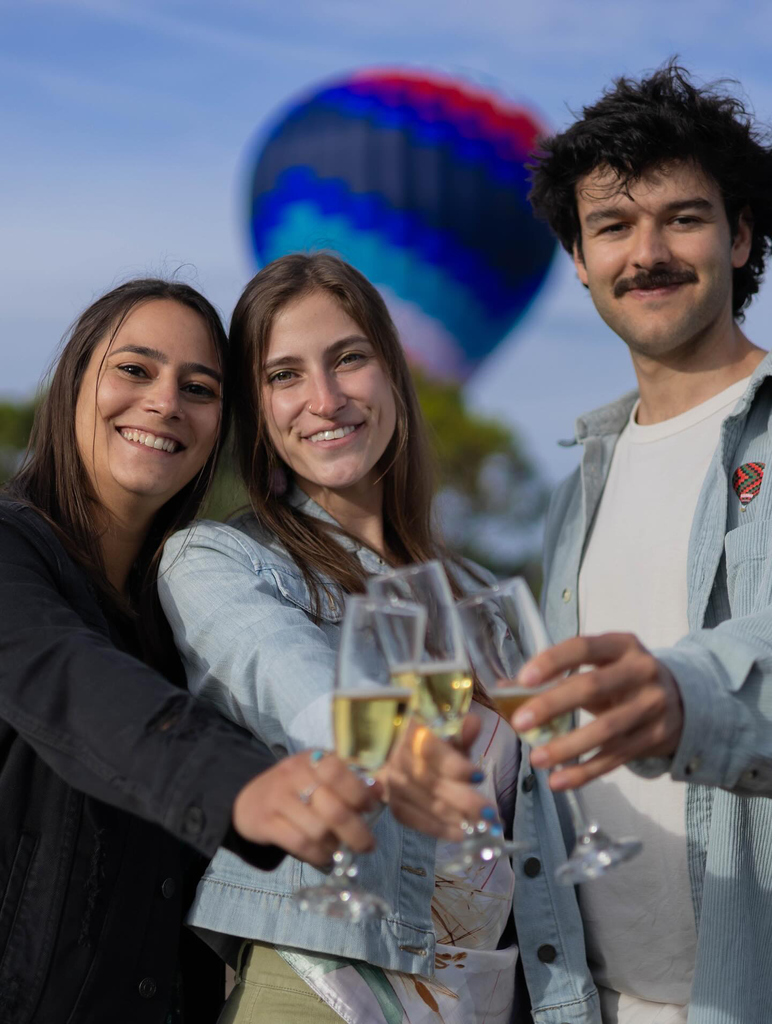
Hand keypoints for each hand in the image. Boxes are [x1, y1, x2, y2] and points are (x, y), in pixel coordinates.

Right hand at [232, 750, 380, 865]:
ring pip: (317, 830)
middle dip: (356, 832)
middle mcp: (293, 774)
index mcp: (311, 759)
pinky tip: (324, 856)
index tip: (372, 808)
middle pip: (333, 809)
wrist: (249, 801)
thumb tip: (379, 790)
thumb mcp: (318, 776)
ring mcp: (277, 798)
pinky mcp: (266, 823)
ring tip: (341, 850)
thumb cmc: (295, 788)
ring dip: (335, 846)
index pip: (338, 771)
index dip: (360, 793)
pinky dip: (317, 855)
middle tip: (368, 845)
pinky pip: (299, 844)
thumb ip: (348, 781)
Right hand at [379, 715, 493, 839]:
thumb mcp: (449, 732)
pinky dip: (440, 829)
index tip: (480, 776)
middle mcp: (396, 758)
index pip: (430, 750)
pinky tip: (462, 834)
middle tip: (491, 813)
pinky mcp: (394, 804)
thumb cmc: (435, 742)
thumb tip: (473, 724)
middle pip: (431, 782)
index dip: (454, 766)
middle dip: (464, 800)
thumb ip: (461, 731)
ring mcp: (393, 784)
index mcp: (410, 732)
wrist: (406, 754)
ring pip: (427, 804)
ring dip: (457, 818)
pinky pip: (416, 821)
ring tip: (484, 827)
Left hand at [512, 632, 683, 789]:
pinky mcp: (656, 738)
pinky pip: (615, 758)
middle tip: (519, 722)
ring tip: (536, 759)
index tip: (523, 679)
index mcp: (622, 645)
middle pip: (592, 688)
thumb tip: (504, 689)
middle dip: (552, 705)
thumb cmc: (624, 678)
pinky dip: (585, 772)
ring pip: (605, 730)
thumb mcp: (601, 665)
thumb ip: (558, 674)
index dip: (552, 661)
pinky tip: (558, 781)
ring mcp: (653, 706)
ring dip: (567, 747)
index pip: (583, 647)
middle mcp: (642, 671)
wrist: (685, 700)